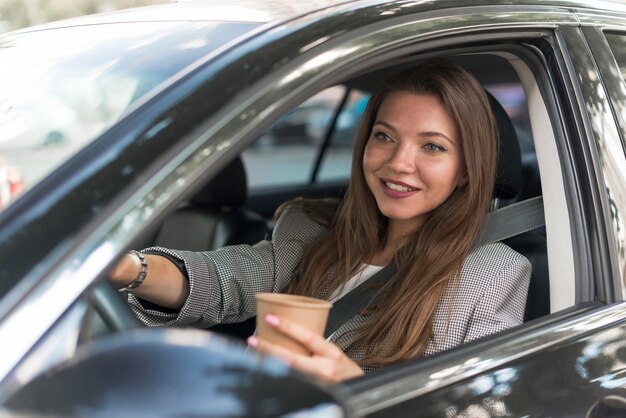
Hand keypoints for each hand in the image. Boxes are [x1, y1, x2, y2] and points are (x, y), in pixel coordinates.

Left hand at [247, 314, 363, 381]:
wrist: (357, 389)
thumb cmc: (345, 370)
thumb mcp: (333, 352)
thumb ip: (314, 345)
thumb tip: (289, 331)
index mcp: (331, 354)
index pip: (308, 337)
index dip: (288, 327)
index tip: (271, 318)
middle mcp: (324, 370)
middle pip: (292, 359)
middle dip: (269, 349)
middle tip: (253, 340)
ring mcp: (316, 385)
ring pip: (288, 373)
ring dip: (268, 363)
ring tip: (254, 353)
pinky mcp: (310, 394)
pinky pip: (290, 382)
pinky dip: (276, 374)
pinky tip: (265, 368)